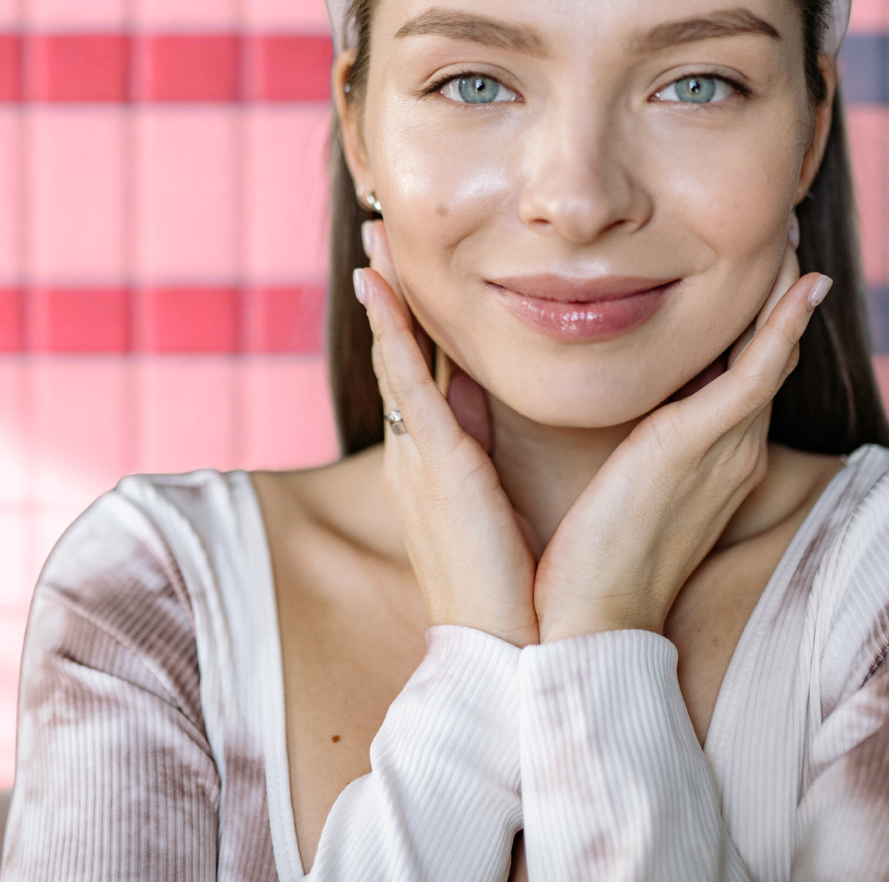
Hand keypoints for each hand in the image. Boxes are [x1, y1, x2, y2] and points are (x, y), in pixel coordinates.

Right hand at [357, 221, 538, 645]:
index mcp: (437, 463)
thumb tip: (494, 397)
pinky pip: (407, 382)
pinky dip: (391, 331)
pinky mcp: (434, 463)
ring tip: (374, 243)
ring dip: (386, 299)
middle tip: (380, 238)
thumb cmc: (513, 583)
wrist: (508, 650)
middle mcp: (417, 453)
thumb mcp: (496, 500)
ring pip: (398, 359)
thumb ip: (489, 447)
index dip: (414, 324)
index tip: (409, 275)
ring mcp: (418, 456)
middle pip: (402, 358)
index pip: (424, 378)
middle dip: (391, 298)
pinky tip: (377, 286)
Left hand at [532, 232, 830, 642]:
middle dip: (776, 295)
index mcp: (709, 454)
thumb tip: (599, 391)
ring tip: (788, 238)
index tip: (750, 271)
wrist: (585, 620)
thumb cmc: (591, 555)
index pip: (743, 373)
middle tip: (779, 233)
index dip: (755, 321)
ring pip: (770, 353)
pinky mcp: (703, 444)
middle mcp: (731, 446)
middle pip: (767, 354)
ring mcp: (725, 445)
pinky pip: (757, 372)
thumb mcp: (619, 481)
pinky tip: (802, 286)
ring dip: (783, 294)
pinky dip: (782, 327)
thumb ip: (628, 437)